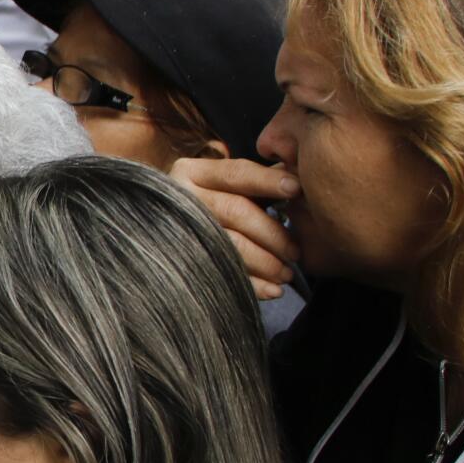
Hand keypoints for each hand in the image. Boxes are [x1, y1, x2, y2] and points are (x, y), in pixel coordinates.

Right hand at [168, 156, 300, 299]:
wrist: (161, 231)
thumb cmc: (210, 205)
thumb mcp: (228, 185)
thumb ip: (261, 178)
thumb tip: (302, 173)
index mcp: (194, 172)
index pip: (236, 173)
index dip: (268, 181)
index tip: (297, 189)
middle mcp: (181, 198)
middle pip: (235, 211)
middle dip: (272, 233)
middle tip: (296, 251)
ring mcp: (177, 230)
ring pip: (228, 245)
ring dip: (265, 262)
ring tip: (287, 273)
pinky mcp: (180, 261)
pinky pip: (220, 274)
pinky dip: (251, 284)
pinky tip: (272, 290)